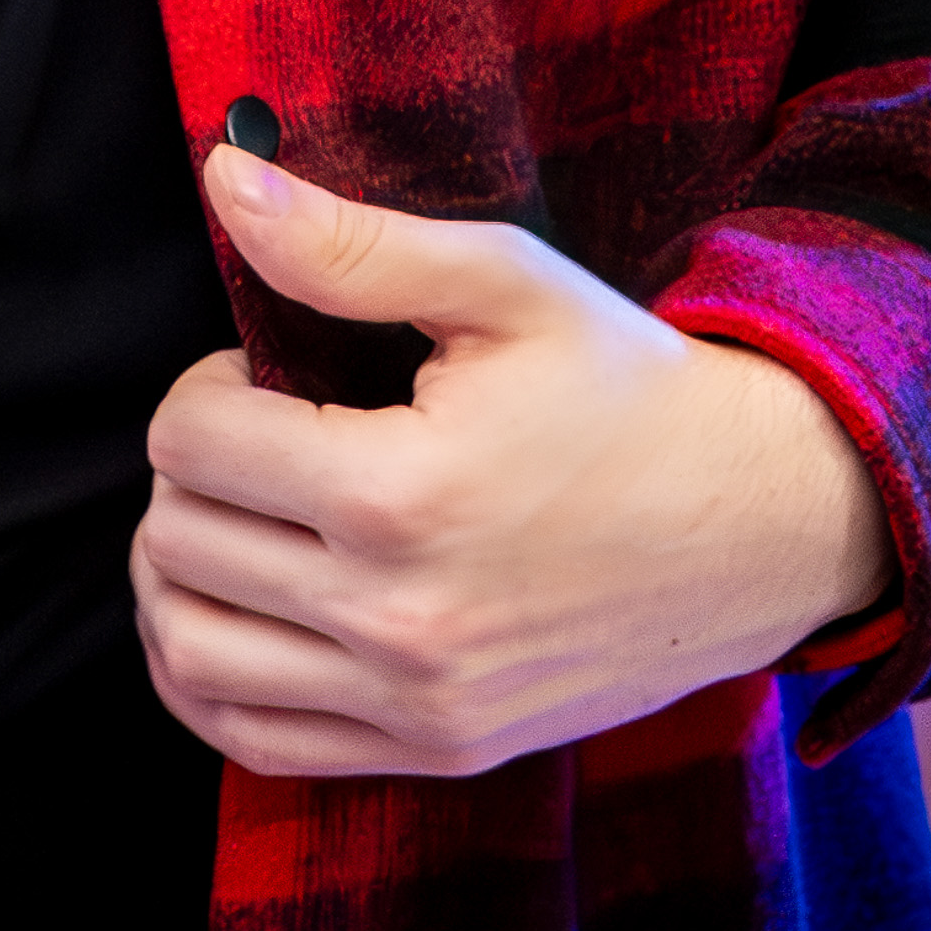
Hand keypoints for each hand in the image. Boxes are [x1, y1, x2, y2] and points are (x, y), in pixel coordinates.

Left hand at [131, 150, 893, 779]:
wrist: (757, 524)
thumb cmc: (628, 390)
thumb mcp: (506, 284)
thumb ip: (351, 243)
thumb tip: (224, 180)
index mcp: (401, 493)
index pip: (192, 442)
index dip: (204, 385)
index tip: (262, 371)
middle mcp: (397, 616)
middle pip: (178, 543)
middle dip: (190, 471)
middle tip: (254, 434)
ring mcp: (416, 701)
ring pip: (191, 655)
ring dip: (174, 577)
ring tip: (228, 517)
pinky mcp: (436, 751)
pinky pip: (253, 741)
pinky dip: (207, 678)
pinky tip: (235, 612)